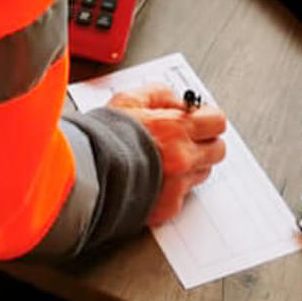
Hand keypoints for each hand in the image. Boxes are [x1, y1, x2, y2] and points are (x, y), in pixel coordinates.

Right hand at [107, 86, 227, 225]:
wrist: (84, 176)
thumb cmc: (102, 139)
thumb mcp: (128, 100)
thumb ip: (158, 94)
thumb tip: (176, 99)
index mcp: (177, 129)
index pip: (217, 122)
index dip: (208, 119)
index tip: (200, 119)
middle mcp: (182, 159)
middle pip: (216, 150)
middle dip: (205, 142)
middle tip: (189, 139)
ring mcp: (177, 185)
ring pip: (202, 173)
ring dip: (192, 165)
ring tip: (166, 160)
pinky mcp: (167, 206)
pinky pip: (183, 195)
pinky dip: (174, 187)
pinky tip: (156, 178)